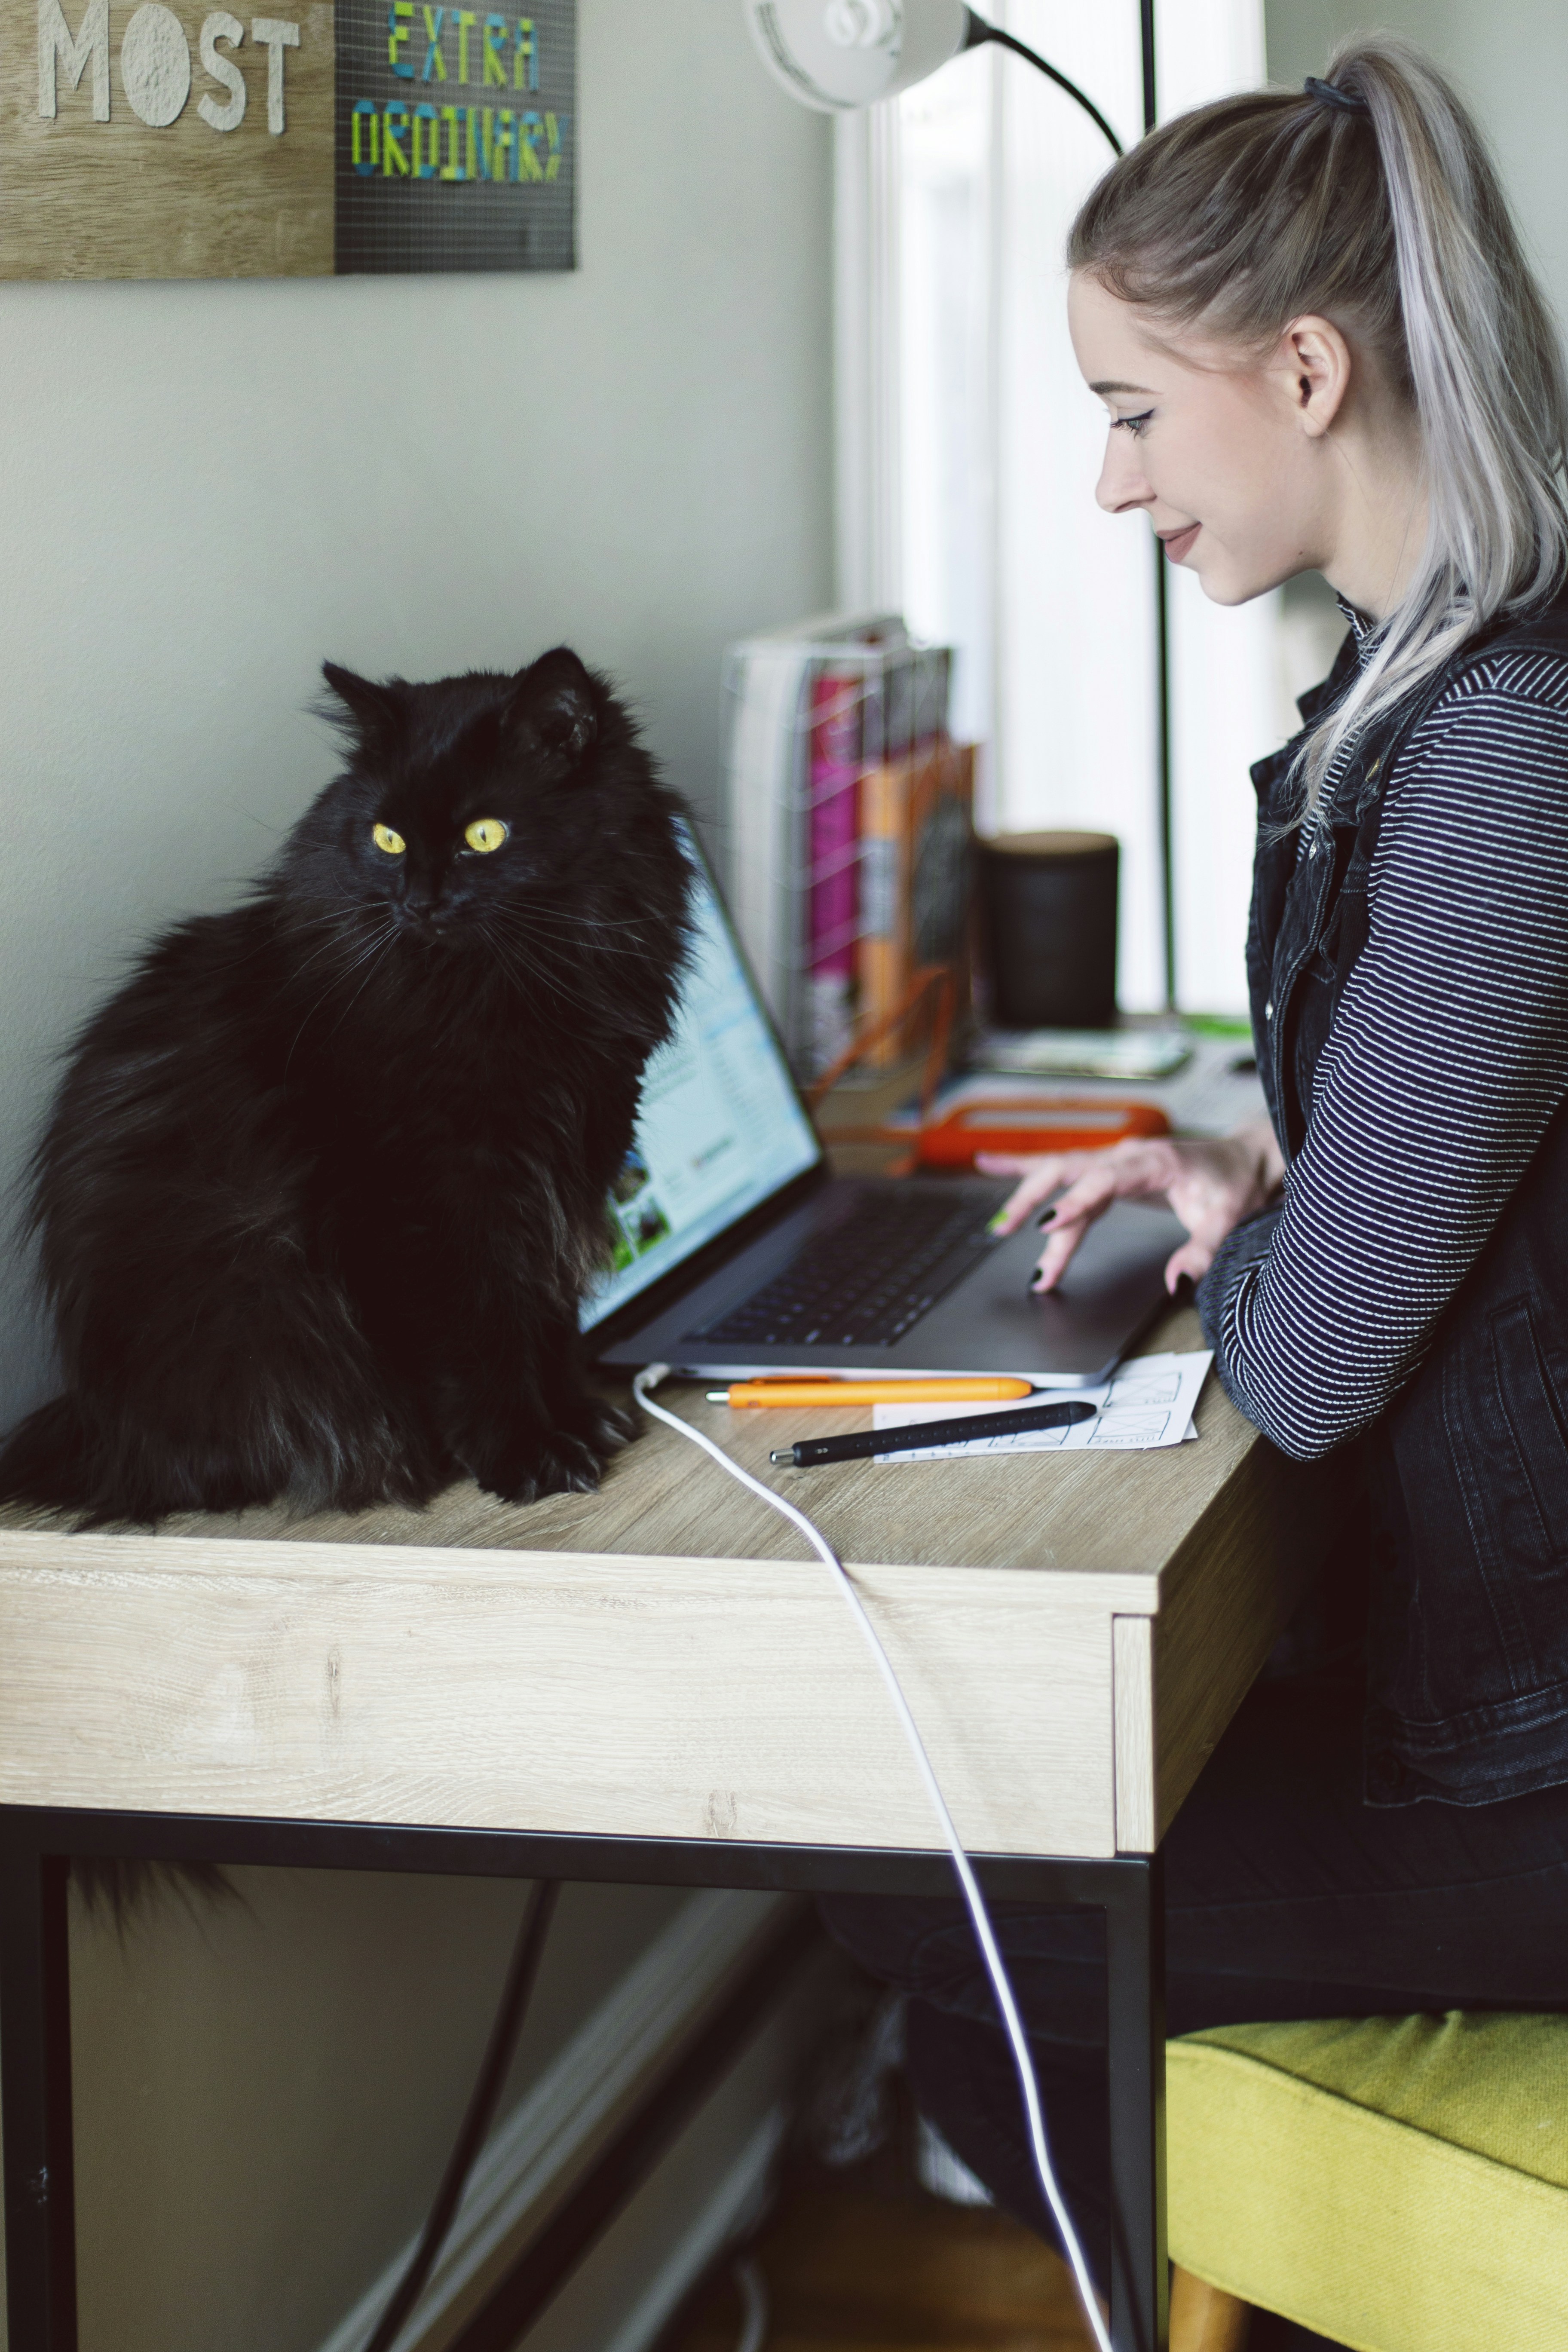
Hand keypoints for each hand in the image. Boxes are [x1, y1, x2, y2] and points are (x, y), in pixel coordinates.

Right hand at [978, 1116, 1283, 1294]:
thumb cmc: (1234, 1185)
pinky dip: (1026, 1170)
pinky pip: (1064, 1171)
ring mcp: (1113, 1160)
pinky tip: (991, 1166)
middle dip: (1033, 1201)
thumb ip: (1202, 1252)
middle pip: (1068, 1172)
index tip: (1046, 1225)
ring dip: (1027, 1197)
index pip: (1103, 1180)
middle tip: (1005, 1232)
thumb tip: (1177, 1284)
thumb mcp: (1228, 1221)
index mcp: (1153, 1161)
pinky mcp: (1108, 1171)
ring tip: (997, 1227)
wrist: (1244, 1161)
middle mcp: (1126, 1155)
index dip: (1074, 1202)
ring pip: (1060, 1174)